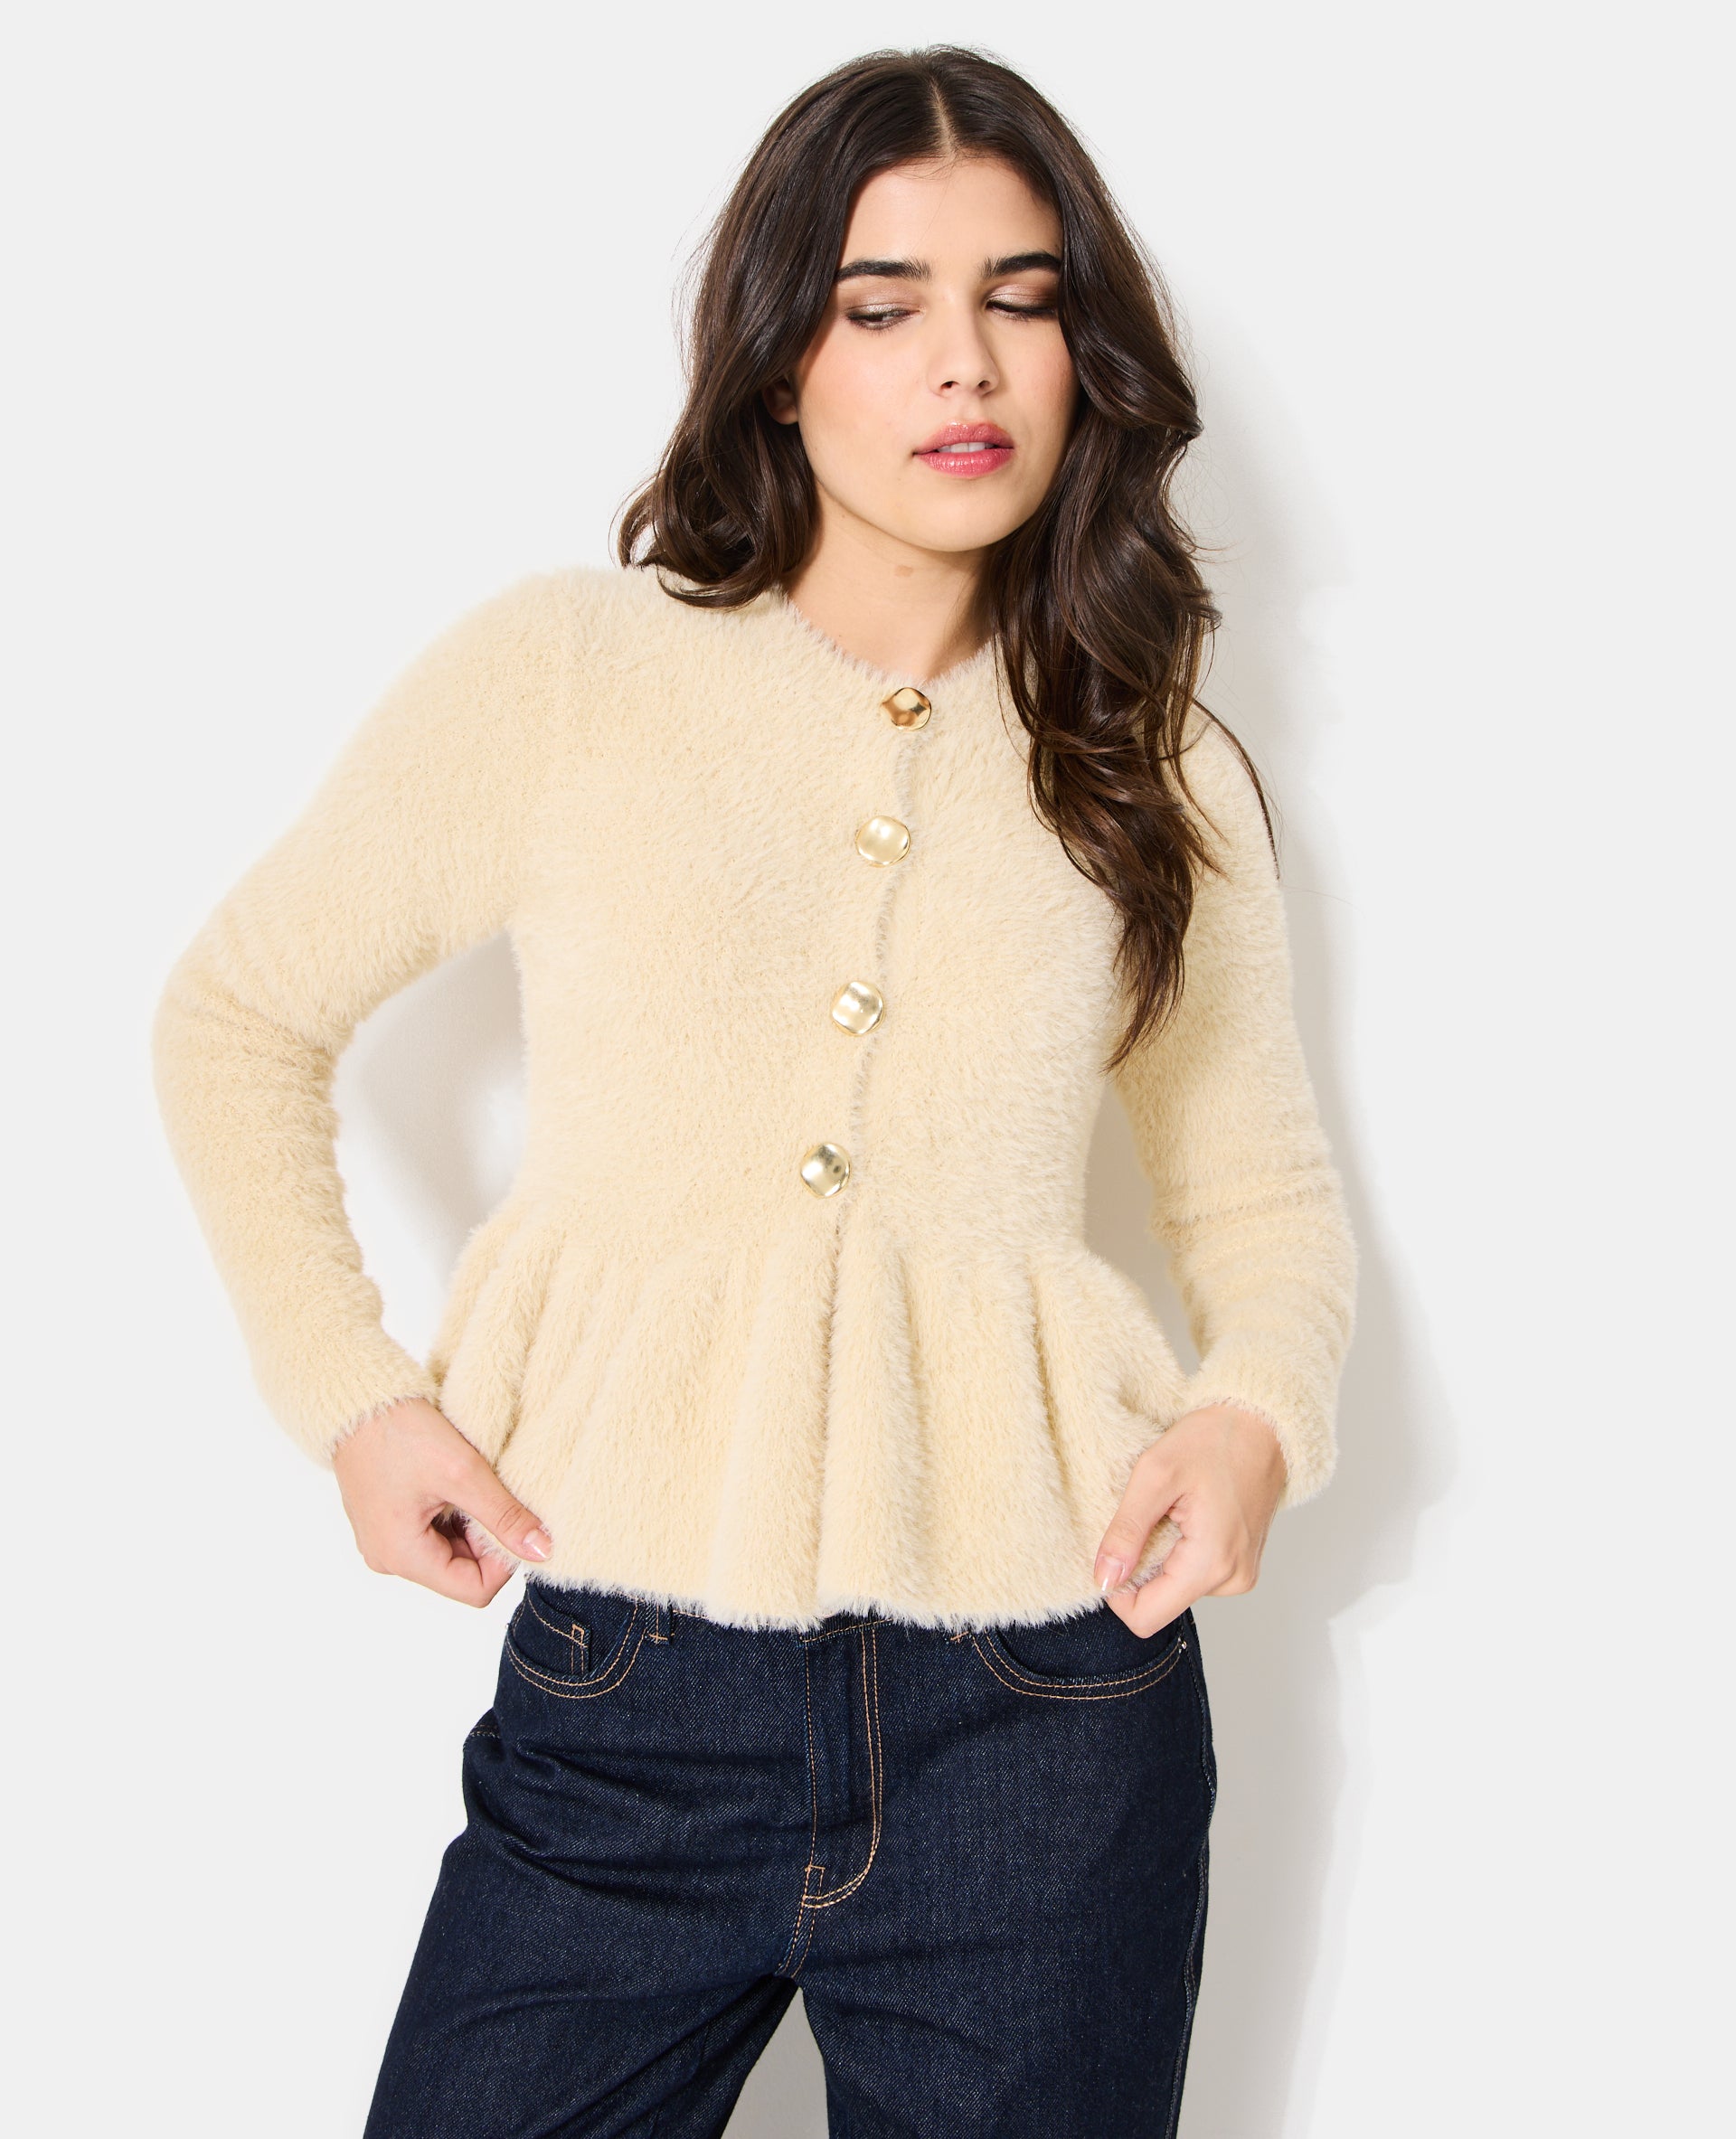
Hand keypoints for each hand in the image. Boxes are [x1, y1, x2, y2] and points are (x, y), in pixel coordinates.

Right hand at [331, 1397, 552, 1606]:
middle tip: (489, 1492)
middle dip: (486, 1537)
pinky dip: (452, 1512)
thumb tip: (542, 1552)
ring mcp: (386, 1541)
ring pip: (450, 1551)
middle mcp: (389, 1559)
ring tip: (469, 1481)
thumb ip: (504, 1516)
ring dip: (470, 1522)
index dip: (503, 1561)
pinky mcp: (388, 1521)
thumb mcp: (462, 1473)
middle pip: (462, 1571)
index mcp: (402, 1557)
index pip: (474, 1590)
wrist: (356, 1399)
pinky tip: (453, 1480)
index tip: (509, 1518)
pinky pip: (432, 1532)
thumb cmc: (399, 1432)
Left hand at [1092, 1404, 1287, 1637]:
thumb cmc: (1215, 1440)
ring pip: (1174, 1587)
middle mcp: (1231, 1580)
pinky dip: (1177, 1550)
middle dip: (1139, 1567)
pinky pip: (1193, 1573)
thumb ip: (1126, 1532)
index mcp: (1210, 1564)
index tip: (1114, 1550)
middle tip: (1147, 1517)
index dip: (1117, 1592)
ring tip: (1171, 1510)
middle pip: (1159, 1603)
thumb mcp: (1155, 1475)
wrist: (1261, 1424)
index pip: (1146, 1617)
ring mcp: (1239, 1574)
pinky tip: (1185, 1515)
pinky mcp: (1239, 1564)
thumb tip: (1104, 1578)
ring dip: (1159, 1554)